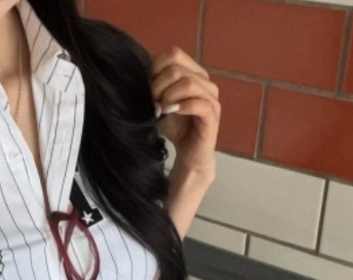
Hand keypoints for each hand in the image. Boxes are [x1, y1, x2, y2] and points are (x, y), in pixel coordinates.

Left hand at [150, 46, 219, 177]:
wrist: (188, 152)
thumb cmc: (174, 127)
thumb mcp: (159, 103)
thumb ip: (153, 87)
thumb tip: (139, 76)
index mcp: (192, 72)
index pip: (173, 54)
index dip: (156, 69)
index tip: (149, 90)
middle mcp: (204, 80)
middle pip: (177, 69)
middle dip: (158, 87)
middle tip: (153, 104)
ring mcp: (211, 97)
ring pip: (189, 83)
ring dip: (169, 97)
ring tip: (162, 110)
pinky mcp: (213, 114)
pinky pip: (199, 103)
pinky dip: (182, 107)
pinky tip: (173, 113)